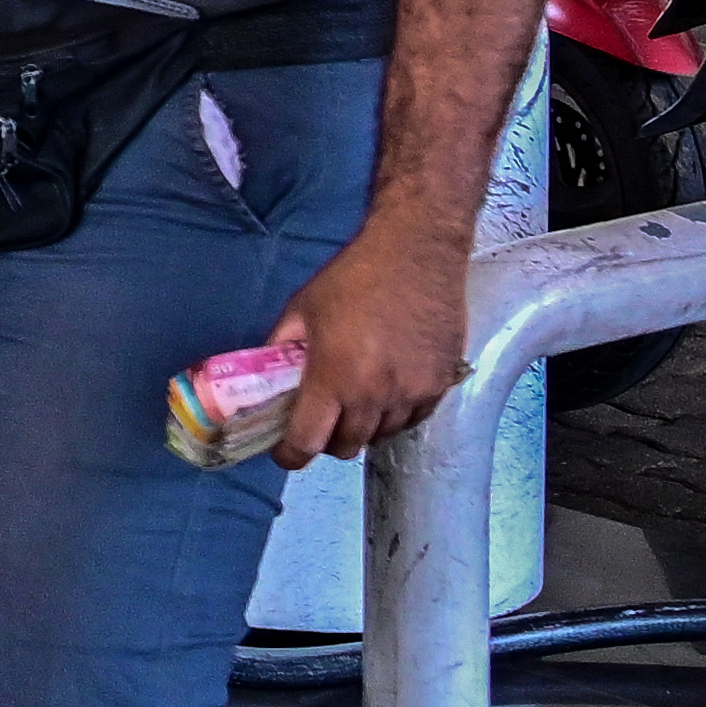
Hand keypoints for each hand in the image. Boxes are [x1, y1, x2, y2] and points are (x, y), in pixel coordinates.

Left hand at [265, 218, 473, 466]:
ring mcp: (413, 392)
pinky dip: (395, 416)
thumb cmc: (353, 276)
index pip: (307, 442)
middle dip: (327, 440)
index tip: (285, 452)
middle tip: (321, 419)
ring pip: (380, 436)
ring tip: (355, 399)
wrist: (417, 251)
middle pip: (345, 447)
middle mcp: (375, 394)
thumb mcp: (301, 308)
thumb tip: (264, 380)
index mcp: (334, 377)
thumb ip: (280, 348)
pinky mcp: (441, 384)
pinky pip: (412, 420)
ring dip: (363, 427)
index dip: (290, 455)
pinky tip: (387, 392)